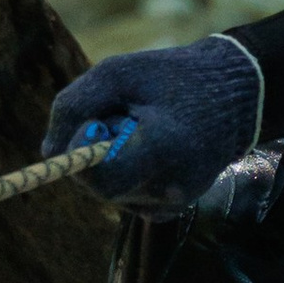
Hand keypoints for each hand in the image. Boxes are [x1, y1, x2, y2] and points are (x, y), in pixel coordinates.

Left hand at [45, 35, 263, 213]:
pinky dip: (124, 172)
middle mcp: (170, 187)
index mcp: (164, 149)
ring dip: (110, 160)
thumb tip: (48, 153)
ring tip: (144, 128)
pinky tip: (149, 149)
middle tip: (124, 114)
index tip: (94, 121)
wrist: (235, 97)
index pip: (101, 178)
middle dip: (95, 149)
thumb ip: (74, 106)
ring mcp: (172, 204)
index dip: (82, 151)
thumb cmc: (173, 77)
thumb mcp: (118, 71)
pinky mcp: (171, 211)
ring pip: (108, 192)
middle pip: (97, 184)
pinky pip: (124, 197)